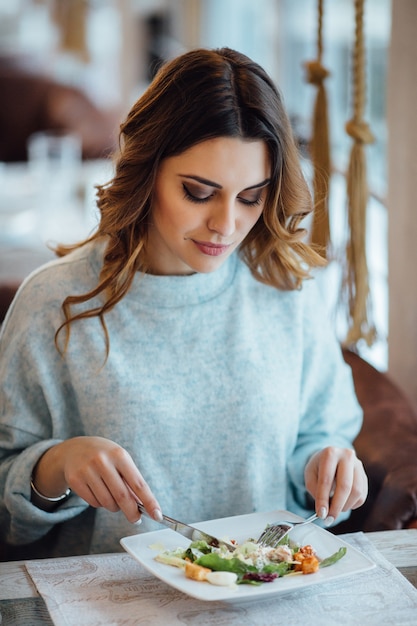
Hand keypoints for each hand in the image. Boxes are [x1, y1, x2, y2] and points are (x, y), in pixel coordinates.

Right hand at [31, 436, 161, 523]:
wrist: (74, 449)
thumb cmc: (105, 456)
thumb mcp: (120, 461)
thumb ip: (131, 481)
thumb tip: (142, 505)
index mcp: (119, 455)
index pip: (138, 483)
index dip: (149, 501)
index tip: (158, 515)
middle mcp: (103, 461)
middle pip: (122, 496)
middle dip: (132, 512)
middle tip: (136, 519)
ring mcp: (87, 470)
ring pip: (107, 502)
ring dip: (114, 507)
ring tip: (112, 496)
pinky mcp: (75, 480)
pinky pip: (94, 503)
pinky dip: (100, 503)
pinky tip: (98, 491)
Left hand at [304, 446, 367, 523]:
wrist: (331, 458)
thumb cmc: (319, 467)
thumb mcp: (310, 475)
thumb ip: (315, 491)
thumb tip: (325, 512)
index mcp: (330, 453)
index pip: (326, 480)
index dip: (323, 499)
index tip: (321, 514)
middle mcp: (347, 456)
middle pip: (345, 486)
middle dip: (336, 506)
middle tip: (329, 519)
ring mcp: (358, 465)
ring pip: (356, 492)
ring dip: (345, 506)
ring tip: (334, 508)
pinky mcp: (365, 476)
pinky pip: (362, 496)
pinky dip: (352, 504)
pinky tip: (343, 502)